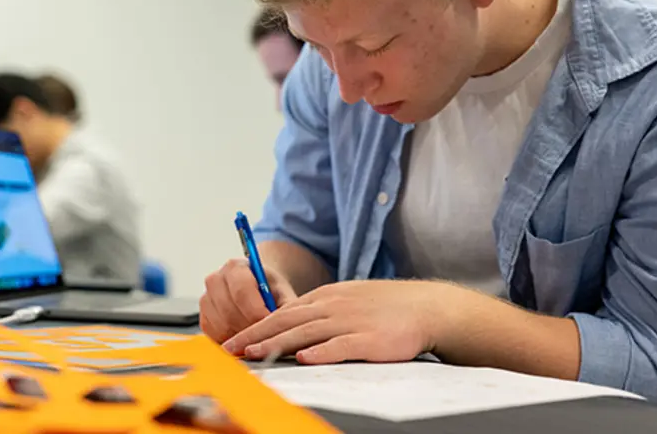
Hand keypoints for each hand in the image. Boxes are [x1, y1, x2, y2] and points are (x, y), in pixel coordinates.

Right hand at [199, 258, 297, 343]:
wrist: (256, 287)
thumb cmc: (269, 288)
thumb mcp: (282, 291)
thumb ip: (286, 305)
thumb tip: (291, 326)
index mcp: (235, 267)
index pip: (241, 293)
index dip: (257, 313)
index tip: (271, 325)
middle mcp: (216, 280)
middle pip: (230, 313)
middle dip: (251, 329)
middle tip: (267, 336)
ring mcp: (206, 300)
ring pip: (222, 327)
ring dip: (241, 337)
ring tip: (258, 336)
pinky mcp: (204, 318)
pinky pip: (214, 337)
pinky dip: (231, 342)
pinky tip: (245, 338)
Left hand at [222, 279, 453, 364]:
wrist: (425, 307)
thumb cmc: (385, 307)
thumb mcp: (346, 300)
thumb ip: (318, 312)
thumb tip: (290, 327)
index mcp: (324, 297)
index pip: (281, 312)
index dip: (255, 326)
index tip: (233, 340)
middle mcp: (331, 306)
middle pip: (285, 321)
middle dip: (255, 336)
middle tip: (231, 349)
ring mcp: (349, 321)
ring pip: (306, 333)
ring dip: (277, 344)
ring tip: (255, 354)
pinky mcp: (369, 339)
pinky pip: (340, 346)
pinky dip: (320, 352)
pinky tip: (304, 359)